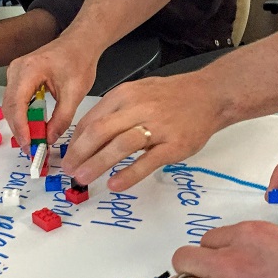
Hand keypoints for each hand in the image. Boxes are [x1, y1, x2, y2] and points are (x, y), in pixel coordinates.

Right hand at [4, 35, 97, 146]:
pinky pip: (15, 102)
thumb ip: (62, 118)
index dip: (21, 128)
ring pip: (10, 106)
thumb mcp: (75, 93)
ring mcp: (15, 73)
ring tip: (34, 142)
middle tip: (32, 149)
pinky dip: (23, 117)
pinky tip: (33, 128)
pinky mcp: (18, 79)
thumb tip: (49, 139)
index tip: (29, 145)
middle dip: (20, 130)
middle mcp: (16, 70)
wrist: (79, 43)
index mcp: (29, 69)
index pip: (17, 104)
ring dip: (20, 125)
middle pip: (9, 107)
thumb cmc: (78, 61)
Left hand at [62, 72, 223, 190]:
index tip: (67, 158)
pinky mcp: (174, 145)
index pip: (91, 120)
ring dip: (97, 164)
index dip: (74, 142)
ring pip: (119, 146)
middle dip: (79, 154)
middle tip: (69, 170)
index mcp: (124, 95)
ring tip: (82, 179)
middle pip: (99, 132)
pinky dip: (129, 174)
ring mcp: (157, 126)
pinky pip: (147, 161)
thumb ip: (113, 111)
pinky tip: (115, 184)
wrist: (210, 94)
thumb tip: (85, 136)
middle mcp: (138, 108)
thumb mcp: (137, 93)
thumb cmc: (171, 96)